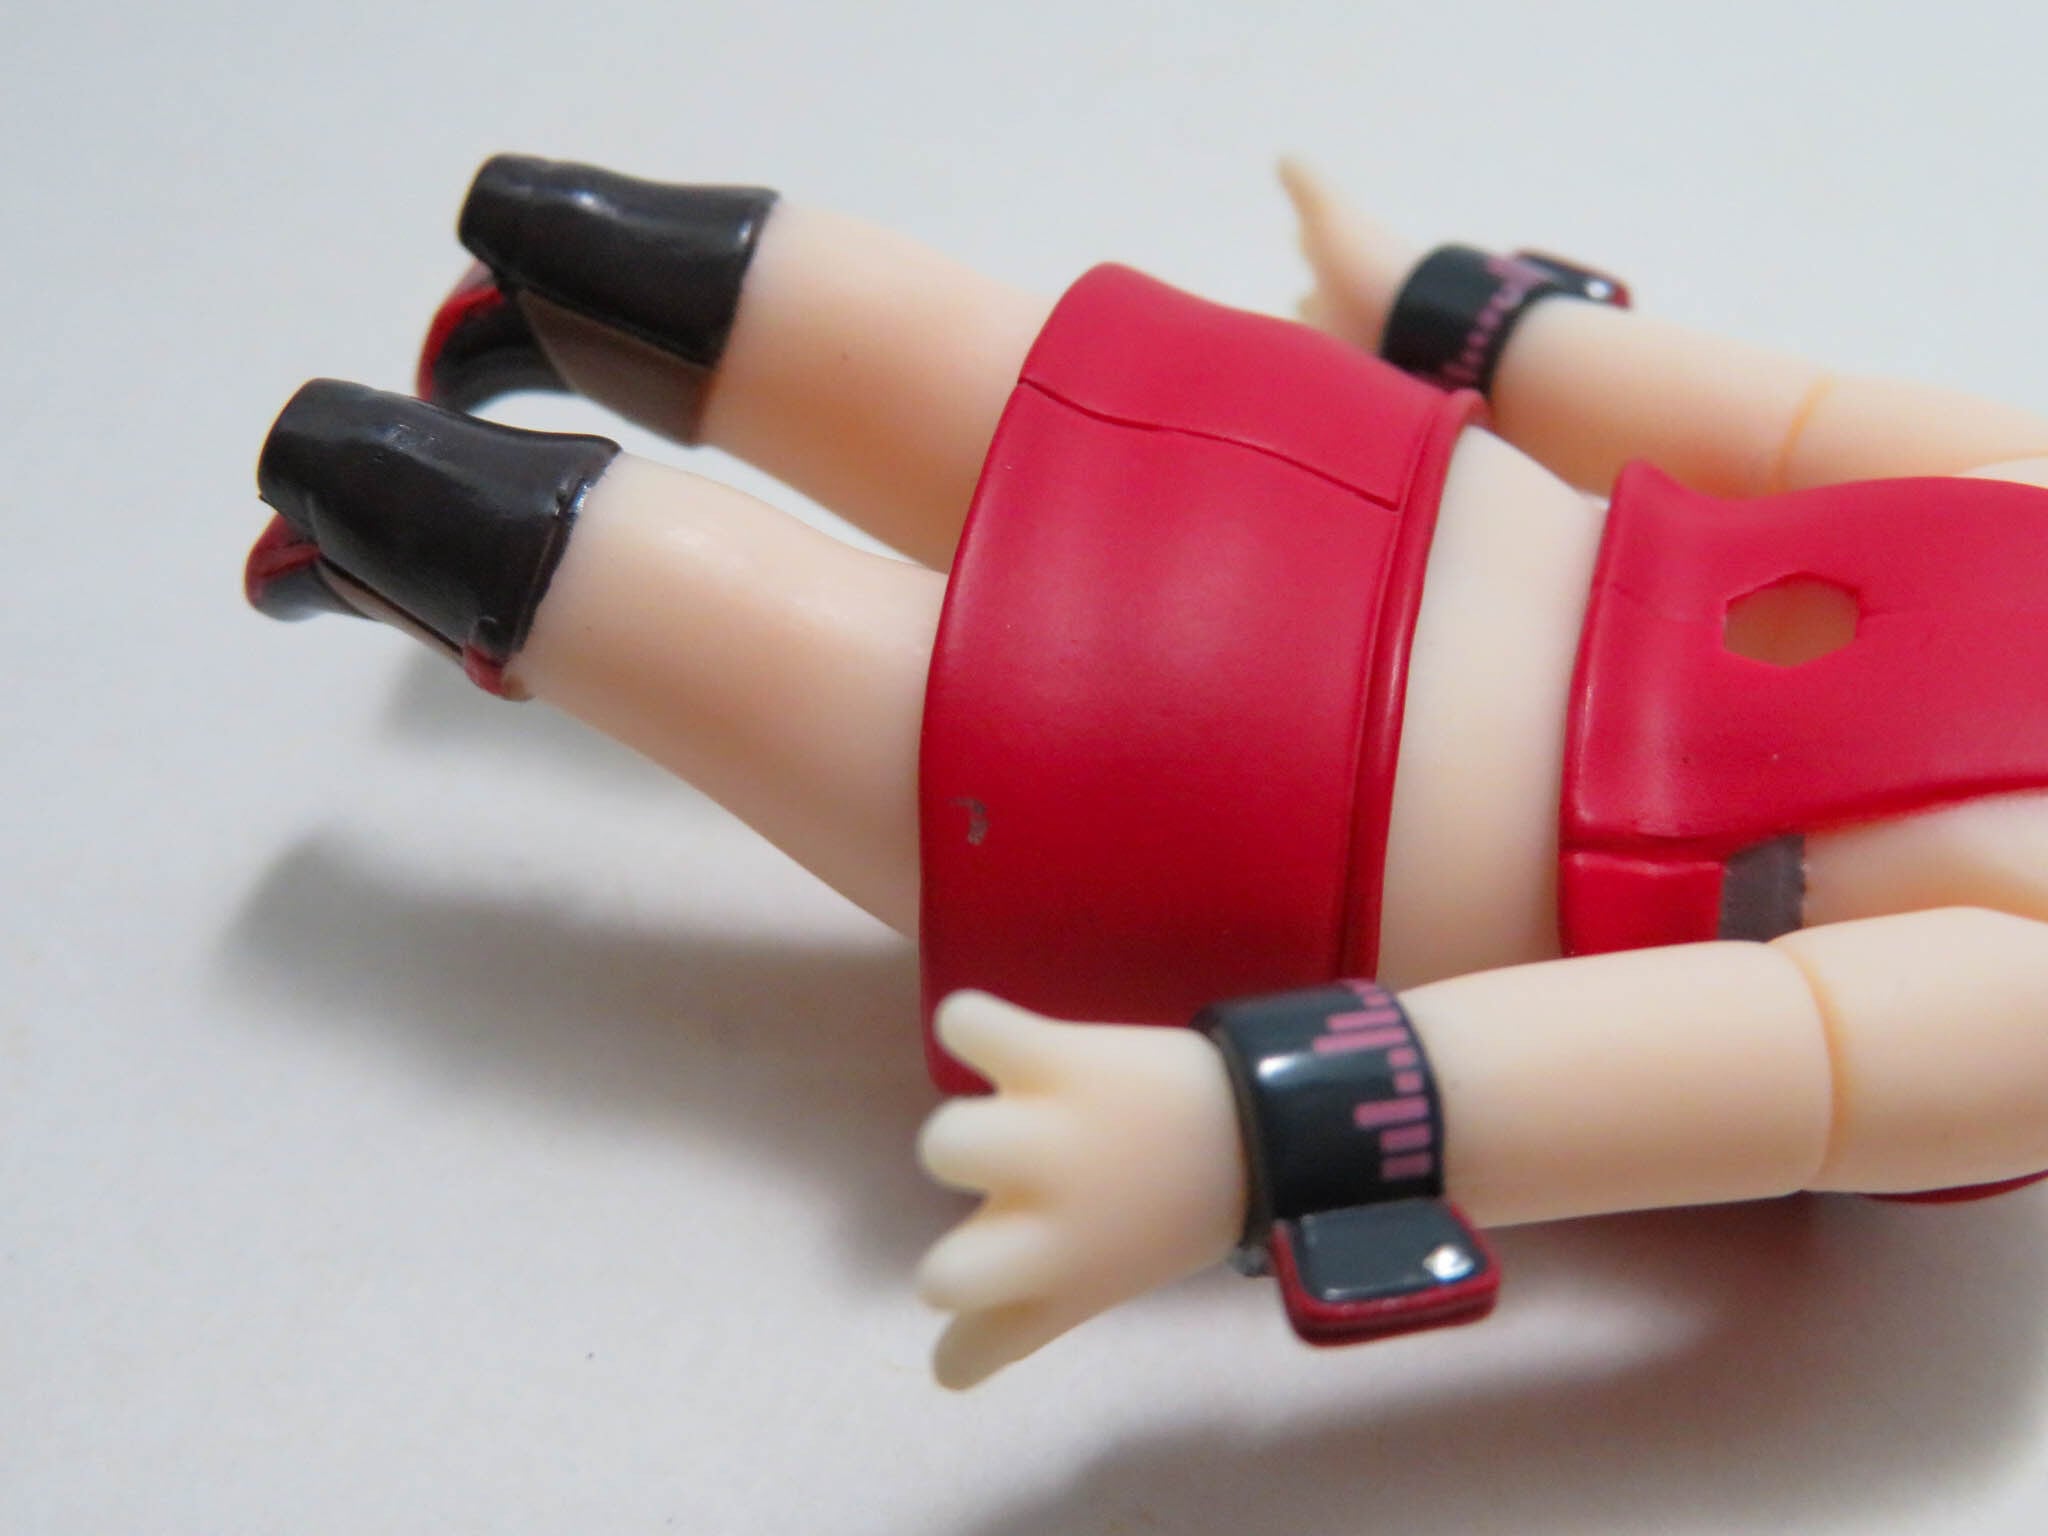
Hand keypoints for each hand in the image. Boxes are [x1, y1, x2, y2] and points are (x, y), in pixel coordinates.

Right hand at [913, 993, 1246, 1387]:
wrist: (1270, 1125)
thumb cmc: (1180, 1201)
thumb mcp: (1110, 1269)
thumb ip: (1043, 1291)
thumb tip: (988, 1300)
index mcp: (1065, 1282)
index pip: (973, 1352)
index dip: (961, 1353)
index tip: (966, 1319)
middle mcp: (1047, 1227)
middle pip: (945, 1280)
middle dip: (949, 1265)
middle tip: (995, 1225)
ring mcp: (1046, 1139)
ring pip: (948, 1145)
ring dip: (961, 1133)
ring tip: (1007, 1116)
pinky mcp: (1053, 1060)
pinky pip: (970, 1029)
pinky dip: (969, 1024)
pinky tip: (985, 1035)